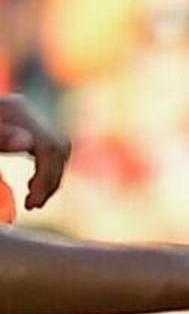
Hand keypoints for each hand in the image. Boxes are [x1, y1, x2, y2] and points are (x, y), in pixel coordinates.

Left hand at [0, 95, 67, 209]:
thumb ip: (1, 138)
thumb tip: (27, 142)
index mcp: (14, 110)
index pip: (48, 146)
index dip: (47, 177)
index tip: (31, 204)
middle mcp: (23, 108)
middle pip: (58, 146)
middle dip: (52, 179)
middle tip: (34, 205)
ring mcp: (22, 113)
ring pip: (57, 146)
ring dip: (52, 175)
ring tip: (34, 197)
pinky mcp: (19, 121)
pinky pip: (47, 145)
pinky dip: (46, 166)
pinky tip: (32, 182)